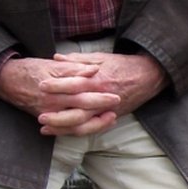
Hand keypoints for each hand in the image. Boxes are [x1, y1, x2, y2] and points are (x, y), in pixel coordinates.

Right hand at [0, 56, 120, 135]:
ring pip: (74, 124)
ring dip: (94, 123)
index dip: (98, 92)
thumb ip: (74, 67)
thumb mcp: (53, 64)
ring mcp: (48, 113)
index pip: (80, 89)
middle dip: (100, 107)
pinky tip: (94, 125)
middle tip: (117, 104)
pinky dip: (81, 129)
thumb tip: (94, 69)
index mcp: (55, 84)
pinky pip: (65, 129)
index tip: (114, 92)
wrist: (7, 80)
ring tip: (110, 118)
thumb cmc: (32, 69)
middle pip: (80, 108)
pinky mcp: (46, 119)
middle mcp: (52, 101)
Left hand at [37, 52, 169, 134]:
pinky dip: (74, 131)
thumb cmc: (123, 65)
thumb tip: (57, 57)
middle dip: (57, 115)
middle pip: (77, 111)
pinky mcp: (109, 116)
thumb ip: (78, 60)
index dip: (57, 86)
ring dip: (62, 128)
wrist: (147, 76)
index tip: (41, 85)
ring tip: (45, 127)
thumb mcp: (101, 57)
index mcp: (98, 80)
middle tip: (39, 115)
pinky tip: (60, 131)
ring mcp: (106, 110)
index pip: (75, 84)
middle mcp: (101, 97)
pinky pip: (90, 128)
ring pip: (82, 125)